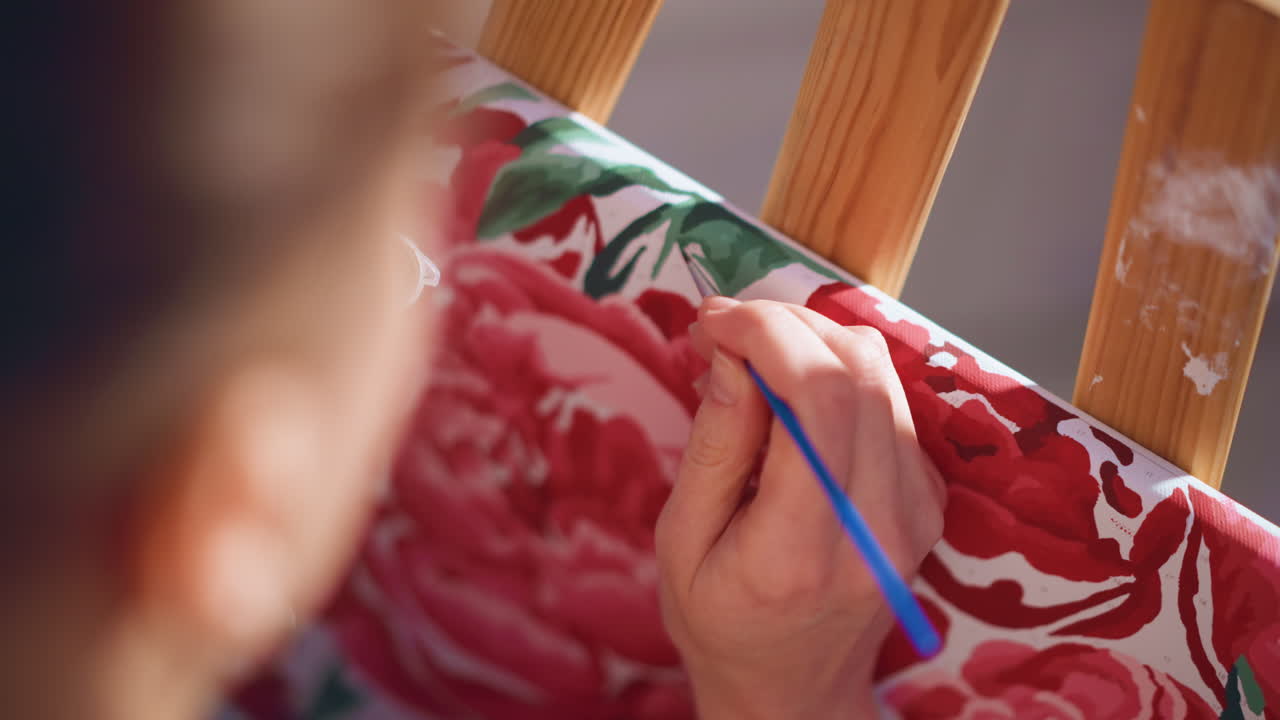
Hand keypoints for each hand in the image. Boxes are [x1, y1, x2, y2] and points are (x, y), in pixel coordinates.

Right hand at [656, 297, 945, 719]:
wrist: (792, 692)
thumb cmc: (721, 623)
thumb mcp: (682, 541)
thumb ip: (714, 444)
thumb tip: (731, 351)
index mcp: (803, 548)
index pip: (817, 399)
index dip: (766, 334)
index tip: (712, 321)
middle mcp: (878, 527)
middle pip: (857, 373)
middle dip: (785, 326)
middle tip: (725, 329)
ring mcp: (914, 515)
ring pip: (881, 376)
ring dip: (812, 343)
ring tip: (751, 358)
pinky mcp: (925, 502)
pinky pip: (890, 405)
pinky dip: (838, 376)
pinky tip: (789, 396)